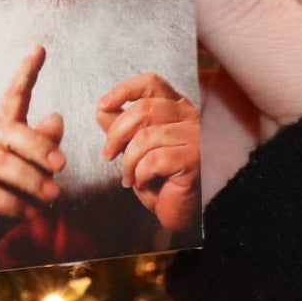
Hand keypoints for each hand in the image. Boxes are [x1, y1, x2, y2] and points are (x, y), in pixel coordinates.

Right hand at [0, 45, 65, 276]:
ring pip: (0, 163)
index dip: (25, 74)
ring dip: (31, 181)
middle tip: (63, 167)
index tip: (40, 50)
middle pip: (9, 131)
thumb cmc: (5, 197)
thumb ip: (41, 147)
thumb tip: (57, 117)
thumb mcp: (29, 173)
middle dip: (39, 147)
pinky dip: (13, 204)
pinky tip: (29, 214)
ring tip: (53, 197)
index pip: (11, 98)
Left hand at [97, 72, 199, 238]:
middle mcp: (192, 118)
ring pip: (147, 135)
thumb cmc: (167, 182)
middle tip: (109, 154)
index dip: (124, 90)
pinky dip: (141, 173)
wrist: (189, 216)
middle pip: (144, 109)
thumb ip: (123, 127)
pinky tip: (144, 183)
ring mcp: (198, 138)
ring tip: (129, 176)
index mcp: (178, 109)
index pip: (152, 84)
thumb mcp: (139, 150)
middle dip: (117, 133)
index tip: (103, 105)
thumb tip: (103, 110)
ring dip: (128, 160)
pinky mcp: (197, 160)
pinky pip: (156, 159)